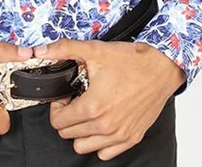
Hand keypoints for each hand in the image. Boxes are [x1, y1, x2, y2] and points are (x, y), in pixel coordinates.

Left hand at [34, 39, 185, 160]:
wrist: (161, 67)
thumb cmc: (131, 60)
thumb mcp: (94, 49)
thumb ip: (63, 49)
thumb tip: (40, 50)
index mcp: (93, 107)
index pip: (58, 121)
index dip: (57, 106)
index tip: (66, 96)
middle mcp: (105, 126)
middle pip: (68, 134)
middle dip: (67, 117)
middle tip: (76, 100)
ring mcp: (119, 135)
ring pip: (83, 147)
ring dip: (81, 131)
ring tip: (88, 111)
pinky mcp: (132, 138)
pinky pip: (105, 153)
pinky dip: (99, 141)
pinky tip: (103, 121)